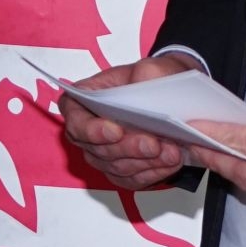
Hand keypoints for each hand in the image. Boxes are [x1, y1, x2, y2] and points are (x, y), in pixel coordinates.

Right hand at [60, 51, 201, 189]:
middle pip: (98, 150)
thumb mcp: (150, 67)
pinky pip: (134, 179)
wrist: (170, 96)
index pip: (74, 119)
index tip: (115, 130)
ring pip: (118, 168)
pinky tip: (171, 162)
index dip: (90, 129)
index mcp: (84, 100)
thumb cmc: (151, 80)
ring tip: (171, 152)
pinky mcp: (124, 172)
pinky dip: (154, 172)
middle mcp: (90, 132)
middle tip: (152, 143)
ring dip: (145, 162)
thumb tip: (148, 84)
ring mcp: (105, 155)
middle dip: (128, 149)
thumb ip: (148, 72)